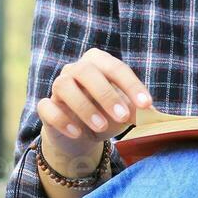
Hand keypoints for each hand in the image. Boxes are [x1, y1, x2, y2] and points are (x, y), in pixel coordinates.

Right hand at [37, 48, 152, 167]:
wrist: (82, 134)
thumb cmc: (108, 114)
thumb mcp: (125, 111)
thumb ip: (136, 109)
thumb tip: (150, 113)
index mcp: (99, 62)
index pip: (116, 68)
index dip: (132, 86)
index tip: (146, 105)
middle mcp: (76, 69)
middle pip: (86, 71)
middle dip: (107, 95)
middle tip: (123, 117)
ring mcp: (58, 86)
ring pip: (64, 86)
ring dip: (85, 107)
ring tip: (101, 127)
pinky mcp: (46, 106)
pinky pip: (47, 107)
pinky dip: (62, 120)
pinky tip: (77, 133)